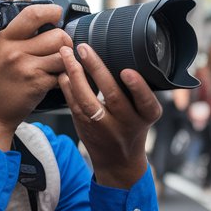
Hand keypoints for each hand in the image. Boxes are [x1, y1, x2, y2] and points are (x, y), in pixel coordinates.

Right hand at [0, 3, 72, 145]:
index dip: (51, 12)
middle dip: (64, 41)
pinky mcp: (37, 83)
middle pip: (55, 34)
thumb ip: (6, 36)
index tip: (56, 15)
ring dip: (65, 60)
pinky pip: (61, 74)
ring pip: (63, 54)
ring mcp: (26, 67)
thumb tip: (31, 21)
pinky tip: (51, 80)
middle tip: (60, 47)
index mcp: (0, 38)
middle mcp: (12, 50)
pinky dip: (61, 77)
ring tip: (56, 65)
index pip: (32, 14)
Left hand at [57, 44, 160, 188]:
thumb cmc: (133, 128)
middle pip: (112, 96)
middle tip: (85, 48)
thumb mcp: (144, 113)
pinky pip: (74, 106)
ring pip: (88, 102)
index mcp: (146, 116)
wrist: (118, 161)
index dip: (137, 87)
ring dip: (75, 75)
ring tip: (67, 54)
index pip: (146, 102)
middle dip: (97, 70)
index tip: (127, 71)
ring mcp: (105, 128)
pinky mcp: (86, 129)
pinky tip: (63, 72)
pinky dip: (67, 88)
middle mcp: (127, 124)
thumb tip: (122, 54)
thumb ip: (137, 92)